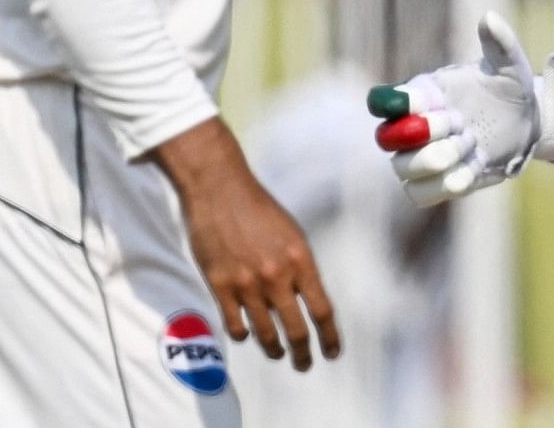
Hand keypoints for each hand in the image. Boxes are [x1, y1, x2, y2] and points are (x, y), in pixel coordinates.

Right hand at [152, 119, 339, 370]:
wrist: (220, 190)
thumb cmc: (259, 208)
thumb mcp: (292, 234)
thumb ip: (299, 267)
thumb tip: (304, 297)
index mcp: (301, 260)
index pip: (322, 310)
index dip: (330, 337)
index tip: (333, 352)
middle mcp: (276, 276)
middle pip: (296, 329)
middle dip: (304, 353)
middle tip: (305, 364)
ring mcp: (246, 284)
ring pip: (265, 333)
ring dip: (274, 349)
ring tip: (279, 354)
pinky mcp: (220, 286)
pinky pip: (235, 325)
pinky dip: (244, 334)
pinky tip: (248, 335)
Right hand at [370, 12, 543, 205]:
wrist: (525, 122)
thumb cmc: (508, 87)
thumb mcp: (509, 64)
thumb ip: (499, 42)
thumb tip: (489, 17)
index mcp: (421, 93)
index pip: (383, 101)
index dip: (393, 104)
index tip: (425, 101)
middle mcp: (413, 126)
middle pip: (387, 140)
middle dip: (423, 134)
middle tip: (459, 122)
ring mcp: (423, 156)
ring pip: (403, 170)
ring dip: (439, 160)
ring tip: (472, 144)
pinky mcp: (438, 183)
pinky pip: (421, 195)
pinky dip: (447, 185)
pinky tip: (473, 168)